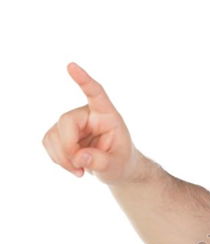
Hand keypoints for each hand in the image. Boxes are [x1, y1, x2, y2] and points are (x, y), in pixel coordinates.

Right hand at [42, 62, 145, 184]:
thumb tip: (80, 158)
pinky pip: (48, 143)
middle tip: (79, 168)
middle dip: (68, 148)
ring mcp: (72, 122)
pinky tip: (73, 166)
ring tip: (79, 171)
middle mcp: (88, 114)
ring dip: (62, 158)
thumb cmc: (121, 162)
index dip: (84, 81)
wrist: (117, 168)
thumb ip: (101, 162)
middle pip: (66, 122)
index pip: (96, 93)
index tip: (71, 66)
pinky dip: (57, 159)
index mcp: (107, 115)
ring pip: (53, 135)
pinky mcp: (60, 132)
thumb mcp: (117, 166)